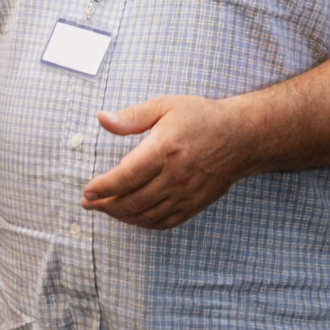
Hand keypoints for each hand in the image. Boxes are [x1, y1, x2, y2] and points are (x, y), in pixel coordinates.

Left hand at [80, 95, 251, 229]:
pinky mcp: (195, 204)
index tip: (87, 191)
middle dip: (105, 205)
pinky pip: (164, 222)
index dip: (103, 188)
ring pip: (146, 215)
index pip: (126, 177)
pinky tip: (130, 216)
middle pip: (133, 201)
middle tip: (88, 203)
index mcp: (165, 150)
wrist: (241, 136)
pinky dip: (143, 223)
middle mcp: (176, 176)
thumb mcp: (164, 106)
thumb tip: (102, 118)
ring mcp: (187, 194)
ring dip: (121, 216)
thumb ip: (131, 116)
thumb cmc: (200, 117)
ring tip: (104, 209)